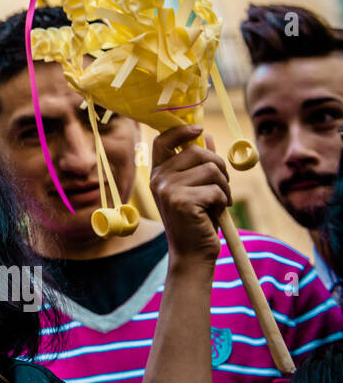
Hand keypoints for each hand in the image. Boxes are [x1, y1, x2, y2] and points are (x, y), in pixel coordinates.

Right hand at [150, 125, 228, 265]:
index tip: (199, 129)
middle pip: (198, 152)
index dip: (181, 130)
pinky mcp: (182, 201)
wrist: (192, 254)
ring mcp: (168, 189)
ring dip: (224, 186)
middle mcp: (158, 178)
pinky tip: (215, 213)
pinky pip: (216, 189)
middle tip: (221, 187)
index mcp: (158, 173)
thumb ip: (199, 164)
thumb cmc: (196, 221)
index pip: (163, 140)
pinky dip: (223, 201)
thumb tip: (207, 137)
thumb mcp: (195, 188)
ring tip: (219, 202)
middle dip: (219, 167)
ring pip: (211, 169)